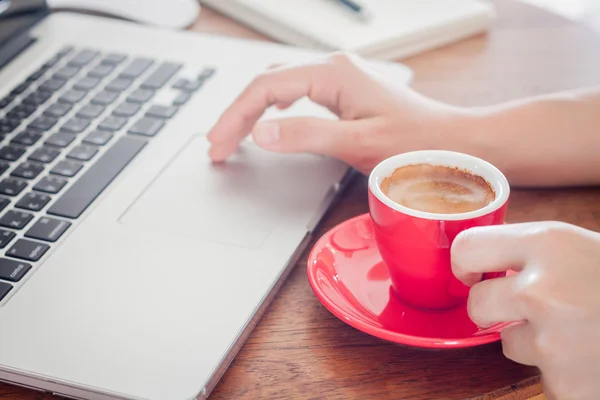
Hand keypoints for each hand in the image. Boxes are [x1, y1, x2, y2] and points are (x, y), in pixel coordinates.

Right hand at [207, 52, 468, 173]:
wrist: (454, 144)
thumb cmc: (417, 144)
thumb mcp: (358, 144)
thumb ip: (307, 135)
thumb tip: (262, 132)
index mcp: (334, 74)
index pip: (266, 88)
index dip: (236, 117)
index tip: (220, 145)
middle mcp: (334, 70)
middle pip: (268, 84)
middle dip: (238, 114)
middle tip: (217, 145)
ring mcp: (340, 80)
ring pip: (280, 88)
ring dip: (252, 111)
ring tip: (231, 136)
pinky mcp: (345, 95)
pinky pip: (297, 95)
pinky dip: (274, 110)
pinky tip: (267, 122)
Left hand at [451, 222, 599, 399]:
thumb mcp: (583, 247)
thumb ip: (534, 252)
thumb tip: (483, 259)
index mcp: (548, 243)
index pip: (467, 248)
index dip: (465, 262)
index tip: (472, 272)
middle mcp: (541, 289)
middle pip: (476, 303)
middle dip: (494, 308)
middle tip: (526, 307)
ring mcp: (553, 341)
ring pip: (509, 343)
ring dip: (535, 341)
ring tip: (580, 332)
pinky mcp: (565, 384)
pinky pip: (543, 376)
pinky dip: (562, 372)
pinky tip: (592, 358)